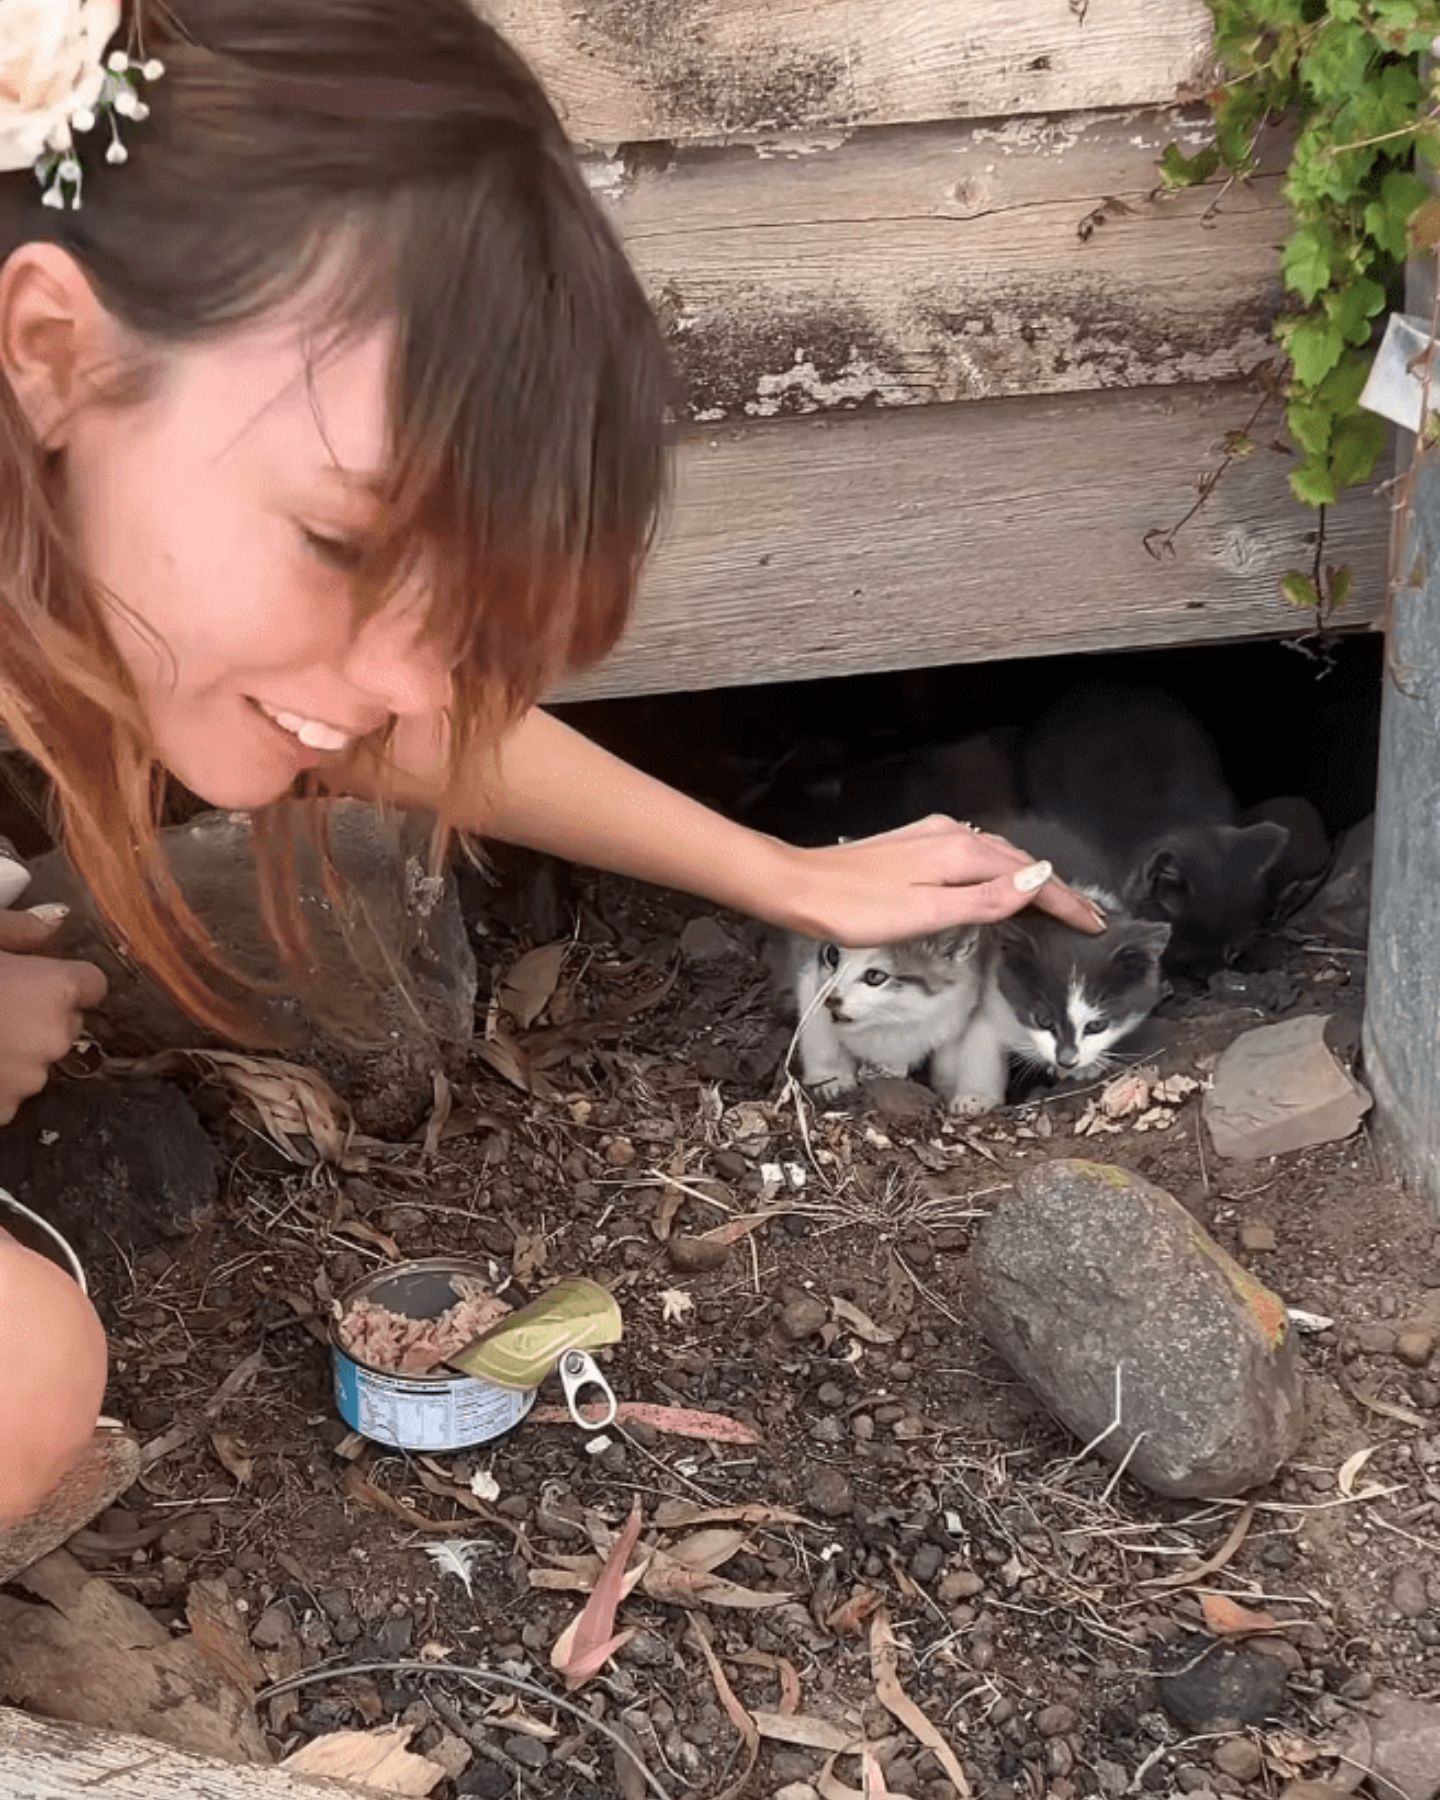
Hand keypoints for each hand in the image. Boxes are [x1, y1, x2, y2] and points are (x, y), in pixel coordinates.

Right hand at [0, 910, 106, 1124]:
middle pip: (65, 1024)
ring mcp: (28, 1081)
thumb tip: (55, 919)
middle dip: (37, 1015)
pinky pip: (7, 1091)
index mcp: (56, 990)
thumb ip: (20, 928)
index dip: (63, 978)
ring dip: (12, 1050)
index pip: (91, 984)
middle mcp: (55, 1038)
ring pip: (35, 1060)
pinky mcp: (2, 1112)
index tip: (31, 976)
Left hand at [768, 816, 1107, 945]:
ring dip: (1029, 877)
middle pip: (1019, 861)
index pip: (1029, 877)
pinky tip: (999, 881)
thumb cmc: (854, 908)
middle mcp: (951, 835)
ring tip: (1053, 902)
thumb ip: (984, 900)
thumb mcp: (925, 913)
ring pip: (998, 855)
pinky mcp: (916, 844)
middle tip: (1083, 917)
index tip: (1093, 922)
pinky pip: (975, 853)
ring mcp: (933, 836)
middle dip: (1055, 888)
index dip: (1065, 901)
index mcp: (959, 853)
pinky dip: (1000, 869)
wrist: (799, 888)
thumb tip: (1037, 882)